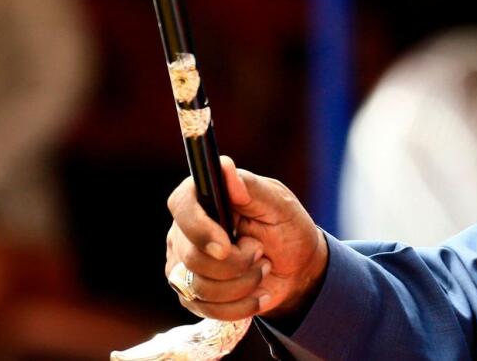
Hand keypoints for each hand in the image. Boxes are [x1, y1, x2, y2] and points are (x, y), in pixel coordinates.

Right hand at [165, 156, 326, 320]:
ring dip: (243, 283)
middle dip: (237, 262)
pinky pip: (207, 308)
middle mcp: (185, 230)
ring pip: (199, 286)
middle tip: (260, 251)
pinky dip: (241, 304)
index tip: (226, 246)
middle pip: (192, 255)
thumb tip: (224, 168)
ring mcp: (183, 263)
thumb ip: (251, 188)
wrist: (296, 270)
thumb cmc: (287, 229)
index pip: (180, 204)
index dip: (199, 228)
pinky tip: (258, 293)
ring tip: (262, 268)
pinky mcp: (189, 293)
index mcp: (205, 198)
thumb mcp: (279, 205)